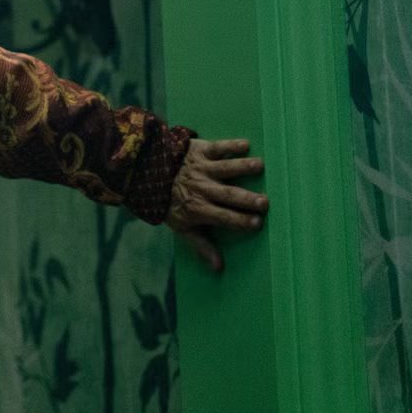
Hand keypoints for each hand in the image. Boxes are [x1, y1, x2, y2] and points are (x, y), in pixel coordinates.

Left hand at [166, 137, 267, 271]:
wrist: (147, 172)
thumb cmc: (170, 202)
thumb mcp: (181, 226)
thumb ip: (201, 246)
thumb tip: (219, 267)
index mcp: (198, 208)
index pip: (222, 217)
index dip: (239, 221)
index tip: (257, 223)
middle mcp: (201, 188)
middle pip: (227, 194)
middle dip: (245, 198)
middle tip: (265, 202)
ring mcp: (201, 168)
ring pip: (225, 168)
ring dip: (242, 166)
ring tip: (260, 166)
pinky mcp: (199, 150)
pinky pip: (217, 147)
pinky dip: (231, 145)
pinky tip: (246, 145)